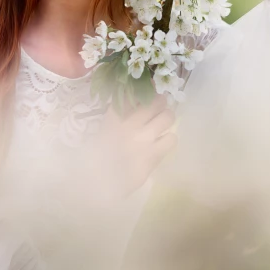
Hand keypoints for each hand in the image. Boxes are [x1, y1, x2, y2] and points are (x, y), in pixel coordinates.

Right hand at [76, 93, 177, 207]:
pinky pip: (171, 139)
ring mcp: (144, 138)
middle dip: (161, 102)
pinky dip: (169, 140)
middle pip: (156, 101)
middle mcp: (130, 123)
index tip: (151, 86)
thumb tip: (134, 101)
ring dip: (167, 119)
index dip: (146, 87)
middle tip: (160, 107)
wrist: (100, 183)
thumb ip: (118, 115)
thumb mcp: (104, 130)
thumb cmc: (98, 157)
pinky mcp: (153, 154)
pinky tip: (162, 144)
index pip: (134, 92)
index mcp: (114, 116)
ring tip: (163, 125)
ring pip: (168, 117)